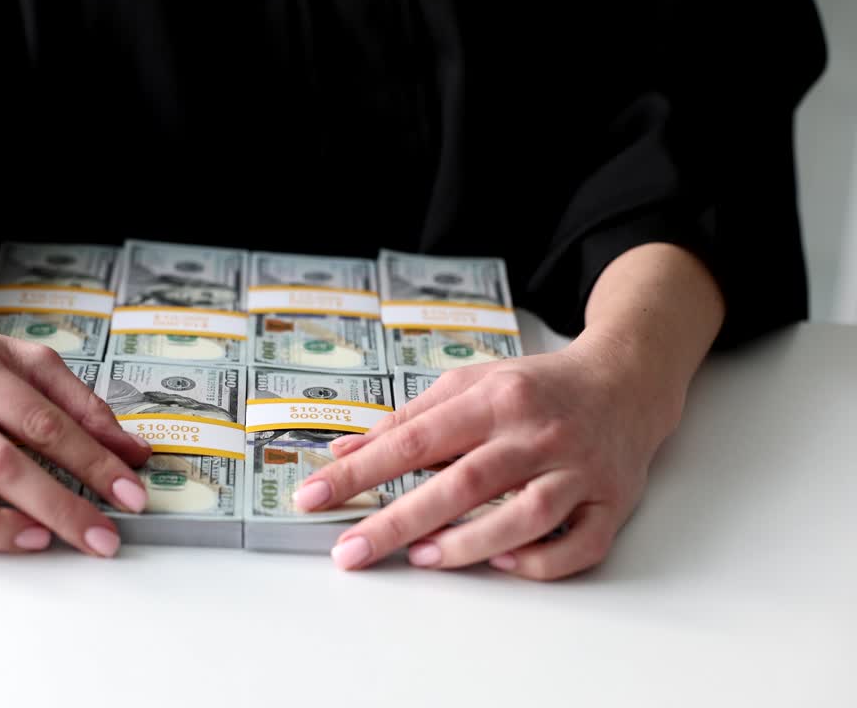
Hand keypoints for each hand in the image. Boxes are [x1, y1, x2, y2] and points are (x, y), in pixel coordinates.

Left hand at [295, 335, 683, 579]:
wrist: (627, 380)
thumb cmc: (538, 387)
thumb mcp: (470, 384)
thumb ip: (406, 419)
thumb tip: (343, 452)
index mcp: (496, 398)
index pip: (415, 438)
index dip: (360, 472)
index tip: (314, 496)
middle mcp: (537, 432)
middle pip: (462, 484)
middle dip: (397, 522)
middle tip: (350, 551)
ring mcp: (579, 469)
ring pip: (523, 518)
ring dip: (466, 545)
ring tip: (419, 557)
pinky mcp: (612, 502)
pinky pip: (578, 546)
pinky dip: (539, 562)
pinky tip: (502, 563)